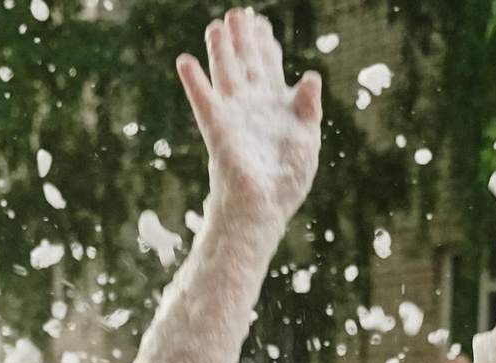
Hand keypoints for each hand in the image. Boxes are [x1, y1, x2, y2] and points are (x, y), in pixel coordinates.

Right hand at [177, 10, 320, 228]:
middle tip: (237, 13)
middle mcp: (252, 106)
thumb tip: (310, 75)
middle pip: (246, 63)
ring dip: (220, 50)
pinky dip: (195, 82)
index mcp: (275, 107)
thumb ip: (307, 108)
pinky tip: (185, 61)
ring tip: (216, 26)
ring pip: (226, 74)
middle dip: (242, 38)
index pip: (269, 67)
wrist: (263, 210)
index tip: (261, 24)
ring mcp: (233, 115)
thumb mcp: (307, 140)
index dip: (265, 45)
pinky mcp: (218, 129)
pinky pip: (204, 100)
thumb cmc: (286, 182)